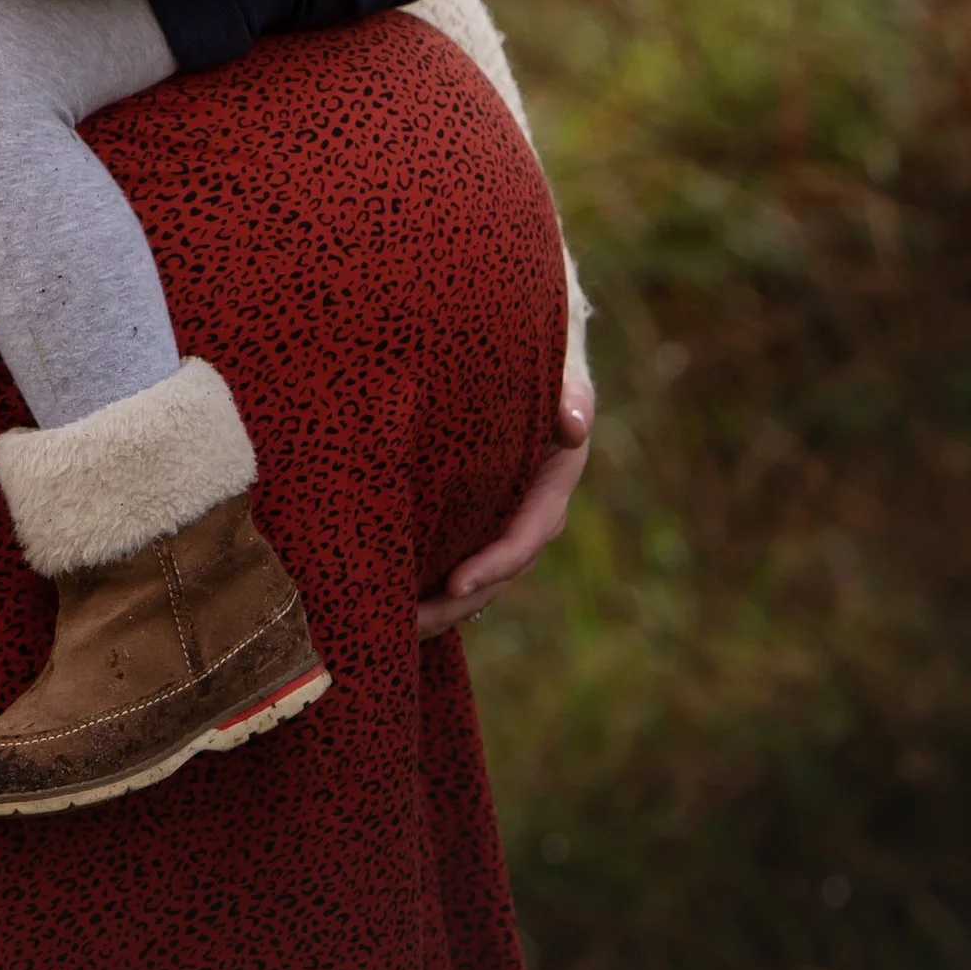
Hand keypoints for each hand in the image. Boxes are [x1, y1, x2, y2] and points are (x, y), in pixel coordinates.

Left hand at [416, 377, 591, 639]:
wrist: (519, 343)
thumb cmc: (541, 352)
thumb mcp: (560, 363)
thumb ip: (570, 389)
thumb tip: (575, 423)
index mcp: (554, 479)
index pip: (527, 534)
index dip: (495, 563)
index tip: (456, 584)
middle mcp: (532, 506)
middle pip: (498, 569)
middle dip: (458, 601)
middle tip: (409, 625)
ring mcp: (505, 513)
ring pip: (477, 570)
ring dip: (442, 602)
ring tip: (396, 626)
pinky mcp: (477, 511)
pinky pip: (460, 552)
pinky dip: (433, 579)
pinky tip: (395, 599)